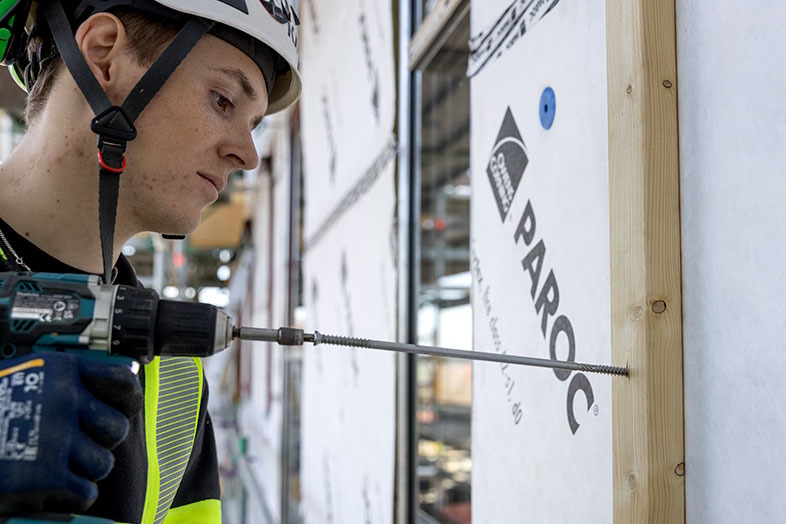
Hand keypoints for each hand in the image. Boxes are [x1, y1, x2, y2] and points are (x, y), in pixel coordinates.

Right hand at [0, 352, 142, 513]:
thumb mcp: (23, 380)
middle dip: (99, 442)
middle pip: (115, 428)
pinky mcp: (46, 474)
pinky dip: (68, 496)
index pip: (120, 379)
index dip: (127, 398)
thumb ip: (64, 383)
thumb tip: (117, 393)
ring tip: (50, 467)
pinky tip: (44, 487)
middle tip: (72, 448)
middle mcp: (63, 398)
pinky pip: (85, 491)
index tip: (124, 407)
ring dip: (80, 472)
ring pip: (102, 463)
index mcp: (60, 370)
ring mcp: (55, 436)